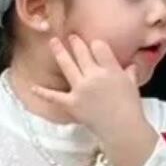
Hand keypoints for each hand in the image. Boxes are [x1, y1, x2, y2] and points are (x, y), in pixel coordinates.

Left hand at [31, 35, 146, 142]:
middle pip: (82, 52)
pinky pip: (54, 96)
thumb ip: (129, 73)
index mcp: (110, 69)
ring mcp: (81, 89)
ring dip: (59, 52)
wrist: (123, 129)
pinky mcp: (72, 104)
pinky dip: (43, 92)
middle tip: (71, 36)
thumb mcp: (132, 85)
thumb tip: (130, 66)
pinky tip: (33, 87)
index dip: (96, 45)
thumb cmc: (130, 108)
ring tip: (53, 42)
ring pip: (67, 65)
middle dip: (76, 42)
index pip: (99, 47)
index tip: (94, 45)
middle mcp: (93, 75)